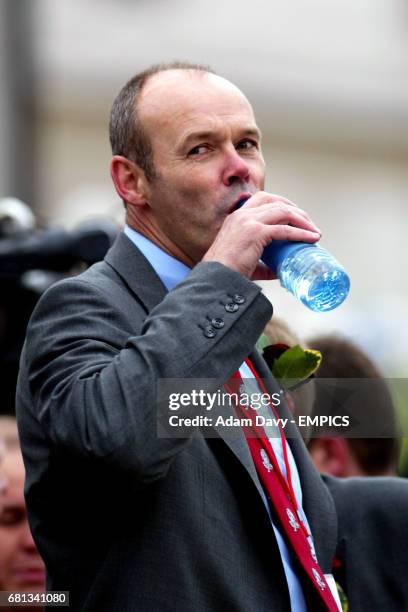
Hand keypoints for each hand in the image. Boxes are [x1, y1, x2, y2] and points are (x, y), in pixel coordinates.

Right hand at [202, 192, 320, 278]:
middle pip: (277, 202)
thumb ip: (263, 263)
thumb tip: (280, 270)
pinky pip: (284, 230)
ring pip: (283, 212)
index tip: (296, 216)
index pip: (263, 199)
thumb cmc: (226, 271)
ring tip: (315, 232)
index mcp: (237, 217)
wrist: (215, 277)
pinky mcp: (256, 233)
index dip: (283, 204)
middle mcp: (243, 214)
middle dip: (297, 211)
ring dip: (303, 220)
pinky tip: (311, 238)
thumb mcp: (245, 259)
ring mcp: (249, 222)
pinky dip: (301, 233)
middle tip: (310, 225)